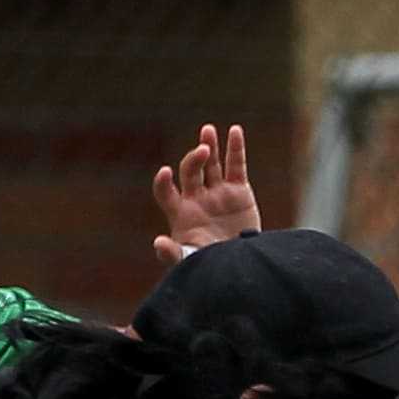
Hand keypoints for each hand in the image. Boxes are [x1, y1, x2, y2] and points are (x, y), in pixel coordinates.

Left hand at [149, 123, 260, 263]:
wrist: (240, 267)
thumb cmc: (210, 266)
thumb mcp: (190, 262)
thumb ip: (173, 253)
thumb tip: (158, 242)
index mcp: (180, 213)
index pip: (165, 192)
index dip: (162, 182)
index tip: (165, 173)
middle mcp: (196, 198)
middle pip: (190, 171)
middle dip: (194, 159)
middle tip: (203, 152)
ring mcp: (218, 193)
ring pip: (211, 164)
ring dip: (208, 146)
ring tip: (207, 131)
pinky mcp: (239, 192)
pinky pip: (236, 166)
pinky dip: (235, 148)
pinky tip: (234, 131)